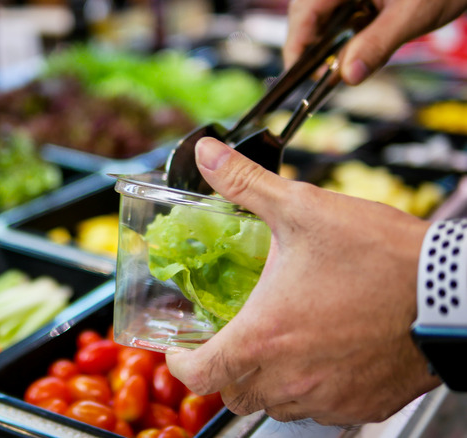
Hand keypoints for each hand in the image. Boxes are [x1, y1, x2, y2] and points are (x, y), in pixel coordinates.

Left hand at [165, 138, 440, 425]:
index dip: (181, 364)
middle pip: (234, 394)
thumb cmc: (381, 256)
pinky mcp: (362, 404)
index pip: (199, 375)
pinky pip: (319, 411)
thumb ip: (245, 184)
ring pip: (275, 405)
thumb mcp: (303, 210)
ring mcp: (327, 397)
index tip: (181, 349)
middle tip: (229, 339)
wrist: (451, 290)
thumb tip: (208, 154)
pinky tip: (319, 357)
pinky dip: (308, 390)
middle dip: (223, 369)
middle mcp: (290, 376)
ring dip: (265, 380)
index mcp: (264, 336)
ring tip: (275, 346)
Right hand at [283, 0, 466, 84]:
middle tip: (321, 75)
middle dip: (312, 46)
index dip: (296, 46)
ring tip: (340, 63)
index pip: (303, 13)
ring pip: (322, 15)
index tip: (299, 74)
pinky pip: (339, 12)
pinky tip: (357, 45)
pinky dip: (344, 32)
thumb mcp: (411, 16)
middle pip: (307, 14)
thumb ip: (377, 45)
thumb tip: (348, 77)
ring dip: (328, 41)